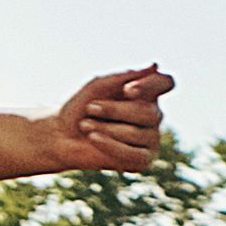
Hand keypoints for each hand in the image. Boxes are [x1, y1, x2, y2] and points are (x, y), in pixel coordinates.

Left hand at [42, 65, 177, 170]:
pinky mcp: (142, 160)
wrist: (59, 135)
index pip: (166, 83)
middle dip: (113, 110)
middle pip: (148, 111)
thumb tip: (155, 65)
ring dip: (105, 128)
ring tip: (85, 126)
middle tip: (90, 109)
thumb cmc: (79, 107)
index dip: (150, 85)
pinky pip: (134, 155)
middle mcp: (153, 115)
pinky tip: (93, 139)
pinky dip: (109, 146)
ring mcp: (151, 139)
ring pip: (138, 133)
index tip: (128, 90)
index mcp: (146, 94)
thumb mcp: (96, 86)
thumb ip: (124, 76)